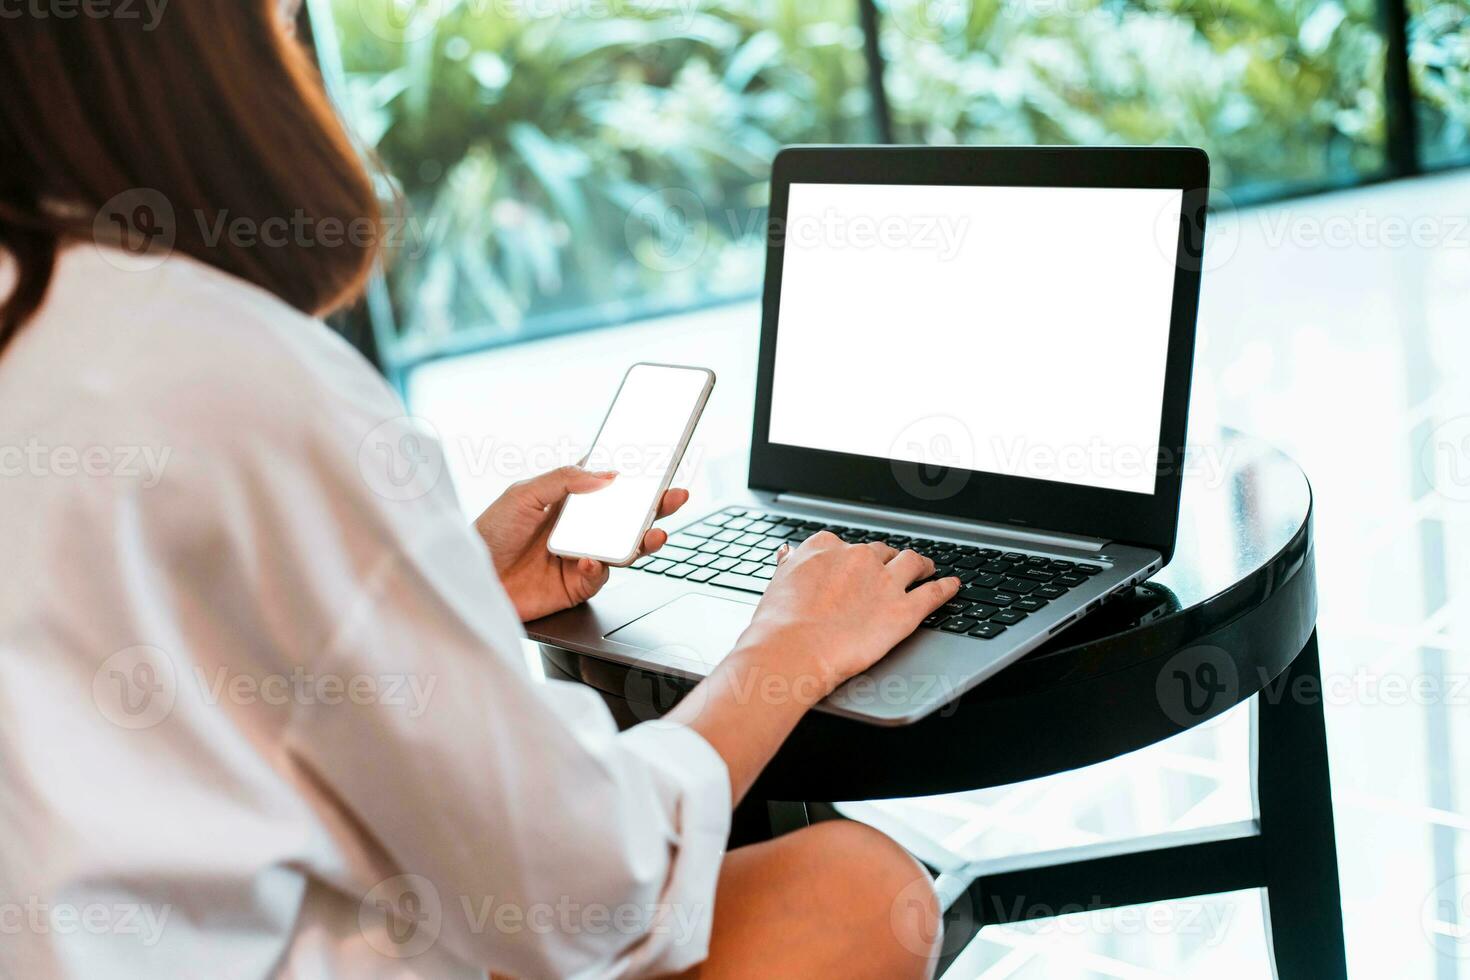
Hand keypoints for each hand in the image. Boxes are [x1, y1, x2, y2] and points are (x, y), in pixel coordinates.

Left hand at [474, 465, 688, 621]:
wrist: (469, 579)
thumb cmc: (488, 534)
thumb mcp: (523, 494)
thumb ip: (564, 479)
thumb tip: (606, 474)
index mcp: (568, 500)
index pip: (609, 484)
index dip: (635, 476)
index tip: (659, 466)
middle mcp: (579, 527)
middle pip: (627, 516)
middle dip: (655, 507)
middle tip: (674, 497)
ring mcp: (581, 555)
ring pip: (624, 547)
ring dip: (642, 540)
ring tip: (651, 534)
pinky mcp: (577, 585)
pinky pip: (599, 575)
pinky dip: (598, 567)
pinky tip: (588, 560)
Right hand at [733, 532, 961, 698]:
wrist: (792, 649)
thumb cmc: (777, 625)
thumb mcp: (777, 583)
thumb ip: (790, 565)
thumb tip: (788, 553)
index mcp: (825, 548)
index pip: (845, 545)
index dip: (854, 558)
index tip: (855, 565)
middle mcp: (858, 557)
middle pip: (881, 552)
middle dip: (887, 560)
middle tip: (891, 571)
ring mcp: (884, 582)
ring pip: (912, 563)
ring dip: (922, 565)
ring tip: (927, 569)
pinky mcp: (904, 609)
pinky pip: (933, 593)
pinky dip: (946, 588)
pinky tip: (953, 586)